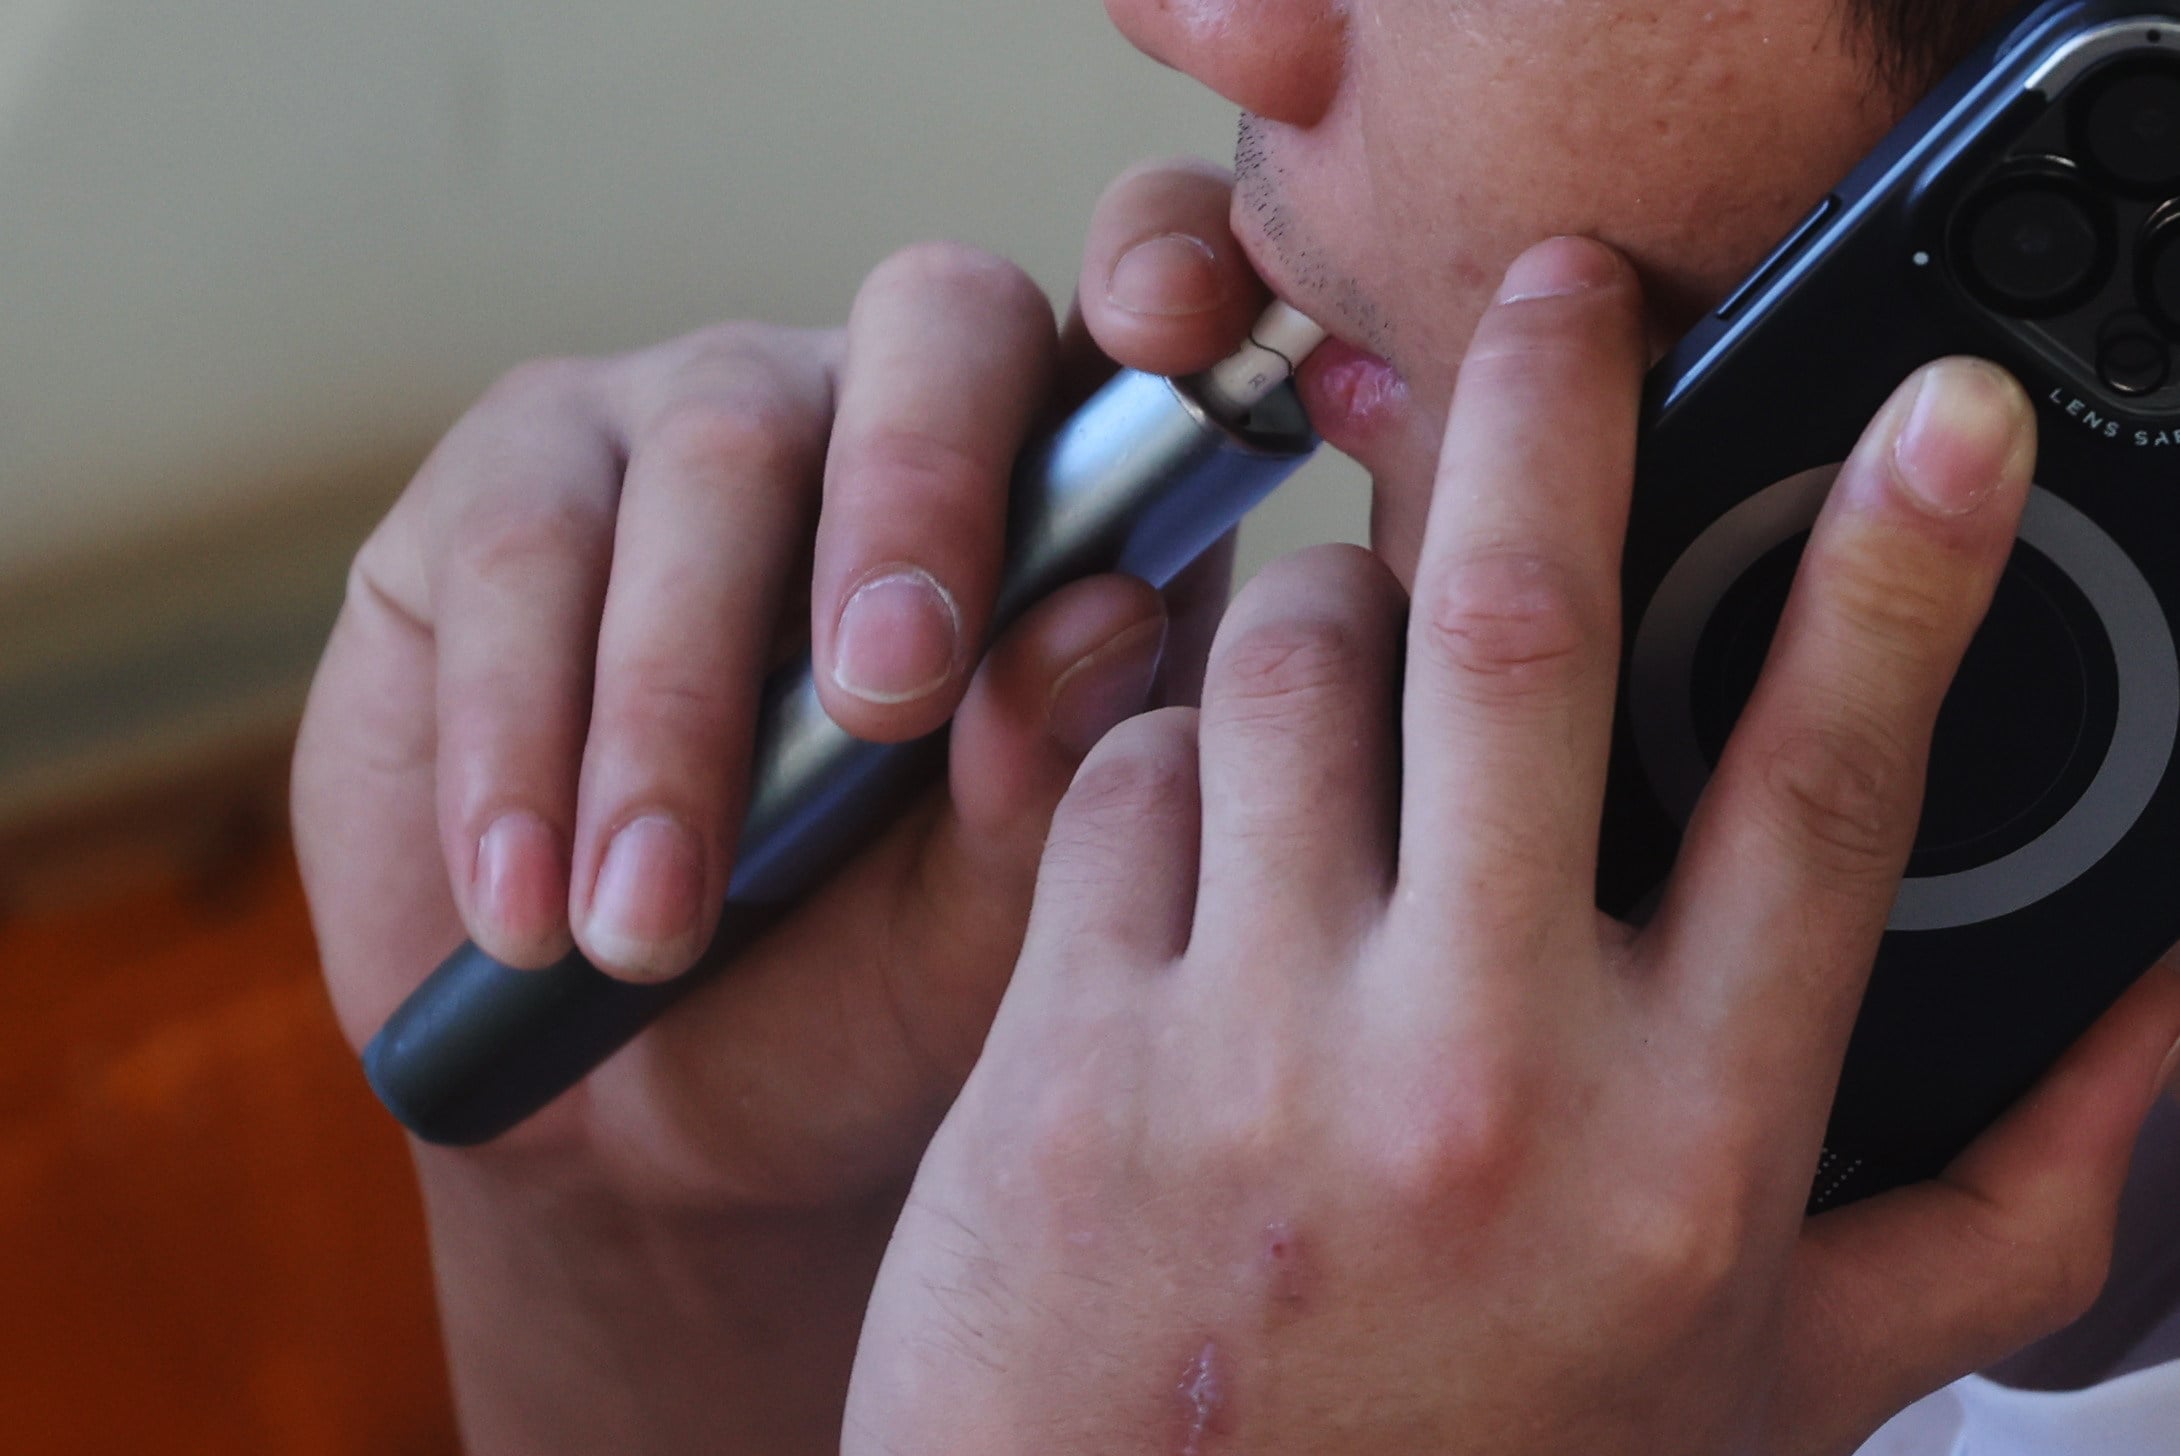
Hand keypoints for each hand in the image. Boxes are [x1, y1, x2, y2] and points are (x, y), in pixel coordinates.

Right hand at [290, 159, 1265, 1454]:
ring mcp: (692, 430)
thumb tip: (1102, 613)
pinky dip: (521, 739)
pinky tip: (525, 899)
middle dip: (917, 496)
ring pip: (715, 449)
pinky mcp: (508, 490)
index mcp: (1068, 512)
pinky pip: (519, 547)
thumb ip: (1050, 793)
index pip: (1147, 319)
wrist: (630, 1125)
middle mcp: (893, 427)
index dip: (1172, 262)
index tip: (1178, 322)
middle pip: (934, 318)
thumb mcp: (974, 943)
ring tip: (652, 927)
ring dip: (680, 705)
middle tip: (884, 702)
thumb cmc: (849, 1009)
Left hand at [845, 238, 2179, 1455]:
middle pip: (1522, 630)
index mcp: (1688, 1153)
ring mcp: (1258, 1054)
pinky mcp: (1071, 1052)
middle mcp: (1480, 1079)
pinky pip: (1118, 780)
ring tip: (1339, 671)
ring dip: (1317, 612)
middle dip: (1552, 414)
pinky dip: (1161, 757)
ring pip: (1287, 664)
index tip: (1934, 423)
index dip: (1899, 570)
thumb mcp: (1782, 1386)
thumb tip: (2159, 1018)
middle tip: (1561, 304)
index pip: (1823, 787)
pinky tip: (1196, 851)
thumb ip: (1996, 1204)